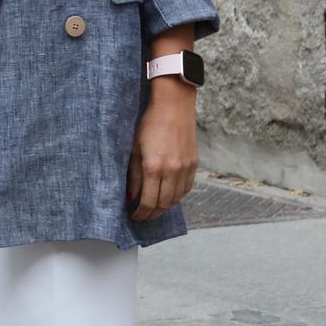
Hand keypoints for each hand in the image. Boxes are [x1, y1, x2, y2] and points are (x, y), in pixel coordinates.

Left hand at [128, 79, 197, 221]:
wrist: (174, 107)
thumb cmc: (149, 123)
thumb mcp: (134, 147)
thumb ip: (133, 174)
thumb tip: (131, 196)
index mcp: (153, 167)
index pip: (148, 201)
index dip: (141, 213)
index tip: (135, 218)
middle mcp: (171, 171)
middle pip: (163, 204)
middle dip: (152, 214)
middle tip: (143, 217)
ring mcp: (185, 169)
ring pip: (176, 199)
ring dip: (164, 208)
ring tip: (154, 209)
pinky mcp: (194, 165)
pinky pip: (186, 189)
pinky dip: (176, 197)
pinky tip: (168, 196)